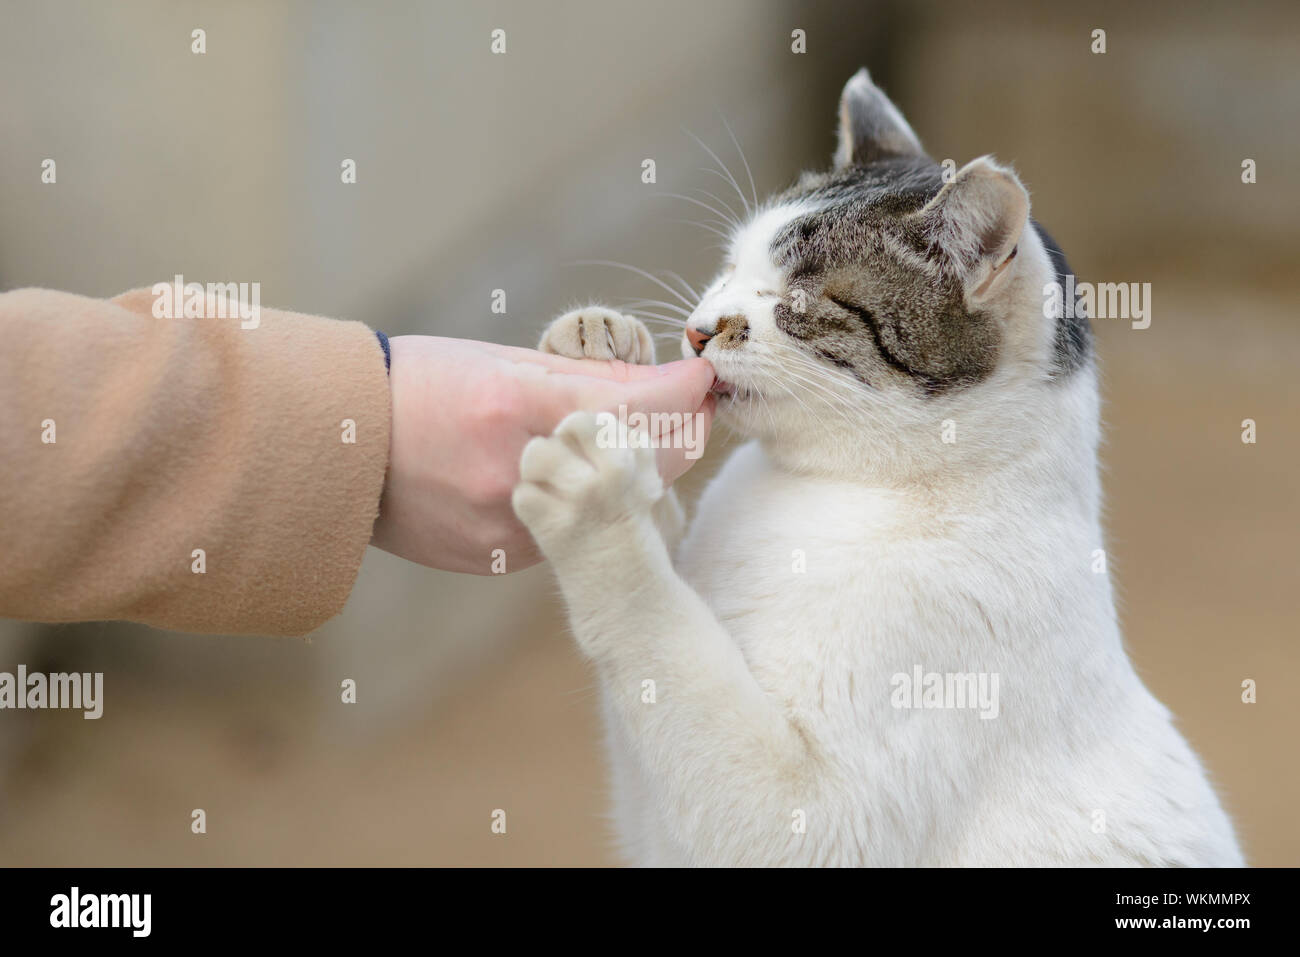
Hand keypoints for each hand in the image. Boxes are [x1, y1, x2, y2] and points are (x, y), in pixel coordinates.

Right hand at [369, 335, 714, 573]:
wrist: (333, 449)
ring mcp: (505, 525)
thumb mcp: (501, 362)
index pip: (635, 412)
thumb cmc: (418, 385)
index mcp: (515, 407)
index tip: (704, 384)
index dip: (684, 400)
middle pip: (632, 470)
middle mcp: (515, 473)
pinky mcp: (494, 558)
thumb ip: (588, 378)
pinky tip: (556, 483)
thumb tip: (666, 382)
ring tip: (616, 449)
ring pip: (599, 509)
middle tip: (687, 418)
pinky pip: (560, 532)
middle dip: (669, 443)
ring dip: (620, 481)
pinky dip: (572, 508)